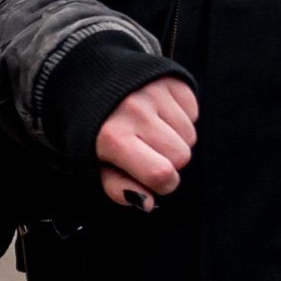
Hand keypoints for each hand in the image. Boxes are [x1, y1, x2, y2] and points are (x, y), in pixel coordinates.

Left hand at [95, 77, 195, 208]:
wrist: (87, 79)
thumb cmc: (92, 130)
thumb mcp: (94, 164)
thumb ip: (117, 188)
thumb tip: (147, 202)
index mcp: (113, 137)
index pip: (161, 174)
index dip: (164, 184)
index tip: (154, 179)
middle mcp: (135, 111)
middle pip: (182, 156)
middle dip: (170, 160)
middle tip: (149, 151)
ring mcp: (154, 91)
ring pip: (190, 135)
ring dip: (176, 138)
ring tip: (152, 130)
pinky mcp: (170, 78)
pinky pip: (193, 111)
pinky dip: (181, 117)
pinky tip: (159, 114)